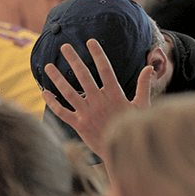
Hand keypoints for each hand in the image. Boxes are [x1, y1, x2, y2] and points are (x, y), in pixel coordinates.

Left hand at [41, 39, 153, 159]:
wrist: (123, 153)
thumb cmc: (133, 127)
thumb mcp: (143, 106)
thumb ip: (144, 86)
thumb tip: (149, 68)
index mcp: (115, 95)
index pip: (105, 69)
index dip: (97, 54)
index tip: (90, 42)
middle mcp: (99, 102)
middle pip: (83, 76)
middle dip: (73, 59)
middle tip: (64, 46)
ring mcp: (87, 113)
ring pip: (68, 92)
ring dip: (57, 78)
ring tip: (48, 66)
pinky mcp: (79, 125)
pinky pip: (62, 112)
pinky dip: (52, 103)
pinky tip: (44, 92)